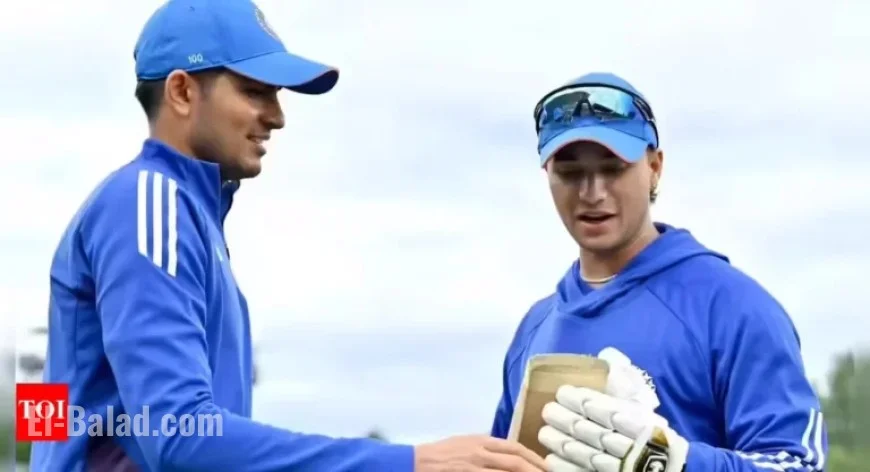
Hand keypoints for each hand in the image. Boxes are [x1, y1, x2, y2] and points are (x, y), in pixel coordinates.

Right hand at [414, 434, 547, 471]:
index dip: (532, 457)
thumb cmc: (442, 453)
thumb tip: (506, 454)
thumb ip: (485, 447)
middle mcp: (480, 451)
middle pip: (515, 461)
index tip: (545, 465)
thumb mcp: (466, 442)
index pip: (514, 448)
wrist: (417, 461)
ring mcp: (474, 466)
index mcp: (481, 440)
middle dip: (534, 469)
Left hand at [538, 386, 687, 471]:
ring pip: (587, 453)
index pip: (607, 410)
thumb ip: (624, 400)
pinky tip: (552, 458)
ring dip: (563, 442)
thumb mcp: (646, 416)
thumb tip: (606, 370)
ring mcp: (622, 465)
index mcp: (640, 426)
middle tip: (547, 410)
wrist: (676, 470)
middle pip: (592, 431)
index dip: (582, 401)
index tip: (563, 392)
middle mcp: (630, 446)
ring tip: (544, 433)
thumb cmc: (657, 439)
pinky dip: (568, 467)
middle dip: (566, 419)